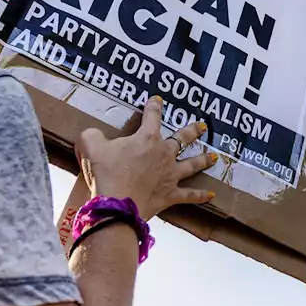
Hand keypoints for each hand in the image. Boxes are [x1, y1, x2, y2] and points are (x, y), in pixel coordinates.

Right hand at [76, 96, 215, 218]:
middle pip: (182, 138)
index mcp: (147, 138)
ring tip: (214, 156)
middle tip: (202, 126)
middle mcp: (164, 154)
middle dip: (193, 131)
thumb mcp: (90, 145)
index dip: (154, 106)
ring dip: (204, 159)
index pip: (152, 116)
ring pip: (192, 164)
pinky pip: (190, 195)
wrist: (116, 205)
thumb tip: (93, 134)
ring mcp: (170, 175)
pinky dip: (201, 195)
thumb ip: (92, 135)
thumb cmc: (105, 173)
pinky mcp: (171, 195)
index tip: (157, 100)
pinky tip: (212, 194)